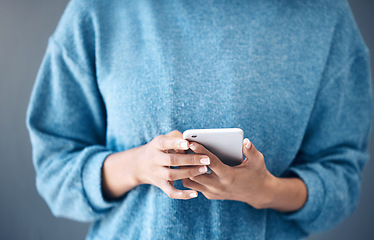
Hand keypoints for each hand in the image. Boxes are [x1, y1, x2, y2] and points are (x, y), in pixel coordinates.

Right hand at [102, 130, 210, 199]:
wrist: (139, 165)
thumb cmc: (159, 148)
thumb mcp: (164, 138)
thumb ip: (177, 137)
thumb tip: (191, 142)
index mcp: (156, 145)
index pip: (165, 143)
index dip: (176, 144)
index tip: (188, 144)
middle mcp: (155, 159)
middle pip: (172, 160)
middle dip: (190, 160)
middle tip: (206, 159)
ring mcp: (157, 173)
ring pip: (172, 175)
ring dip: (189, 173)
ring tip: (204, 169)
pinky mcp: (161, 185)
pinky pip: (171, 192)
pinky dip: (182, 194)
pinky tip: (195, 193)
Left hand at [182, 139, 306, 210]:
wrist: (257, 193)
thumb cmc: (257, 173)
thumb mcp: (257, 161)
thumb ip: (251, 151)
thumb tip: (245, 141)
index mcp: (228, 176)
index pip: (210, 162)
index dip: (200, 151)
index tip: (191, 142)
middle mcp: (218, 186)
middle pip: (194, 174)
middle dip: (187, 161)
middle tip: (180, 148)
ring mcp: (213, 192)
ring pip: (190, 182)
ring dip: (185, 170)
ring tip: (181, 156)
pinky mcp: (210, 195)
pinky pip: (194, 186)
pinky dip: (189, 176)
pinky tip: (187, 165)